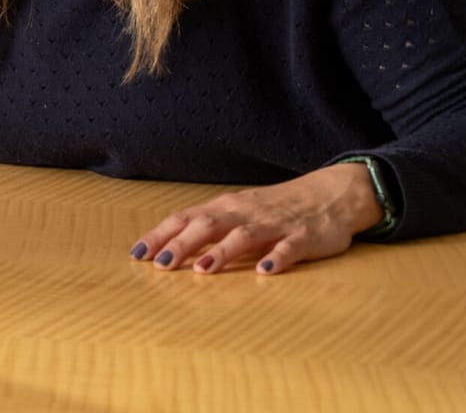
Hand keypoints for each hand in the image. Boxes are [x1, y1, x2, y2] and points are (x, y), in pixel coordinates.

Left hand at [129, 162, 383, 274]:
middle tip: (161, 264)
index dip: (160, 235)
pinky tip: (265, 271)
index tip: (136, 254)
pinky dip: (277, 258)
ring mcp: (274, 224)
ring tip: (203, 269)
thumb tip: (167, 245)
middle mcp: (244, 213)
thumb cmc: (273, 208)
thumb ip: (207, 227)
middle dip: (183, 244)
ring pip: (244, 235)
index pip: (184, 218)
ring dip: (222, 252)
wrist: (328, 194)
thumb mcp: (236, 212)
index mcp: (224, 208)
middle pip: (208, 225)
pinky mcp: (303, 237)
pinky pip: (289, 248)